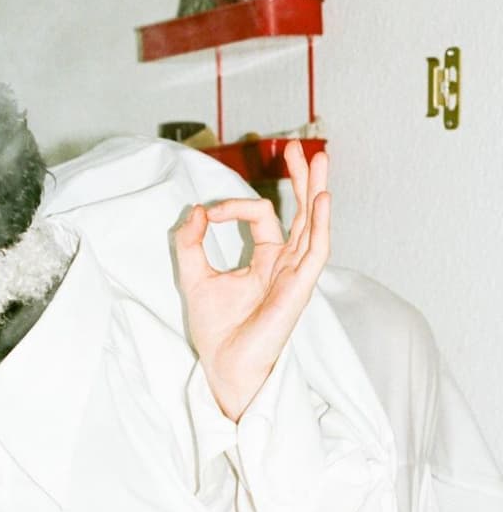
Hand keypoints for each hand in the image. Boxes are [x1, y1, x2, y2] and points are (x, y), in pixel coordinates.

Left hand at [172, 139, 330, 421]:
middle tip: (301, 148)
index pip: (260, 216)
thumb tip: (196, 209)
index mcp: (265, 259)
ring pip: (313, 225)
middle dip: (302, 180)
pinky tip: (321, 199)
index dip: (234, 206)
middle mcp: (285, 263)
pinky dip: (320, 225)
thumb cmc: (214, 329)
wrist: (223, 363)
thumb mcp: (193, 275)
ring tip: (319, 159)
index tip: (207, 214)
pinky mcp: (299, 288)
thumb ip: (190, 242)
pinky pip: (316, 251)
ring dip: (316, 191)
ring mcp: (295, 274)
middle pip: (302, 212)